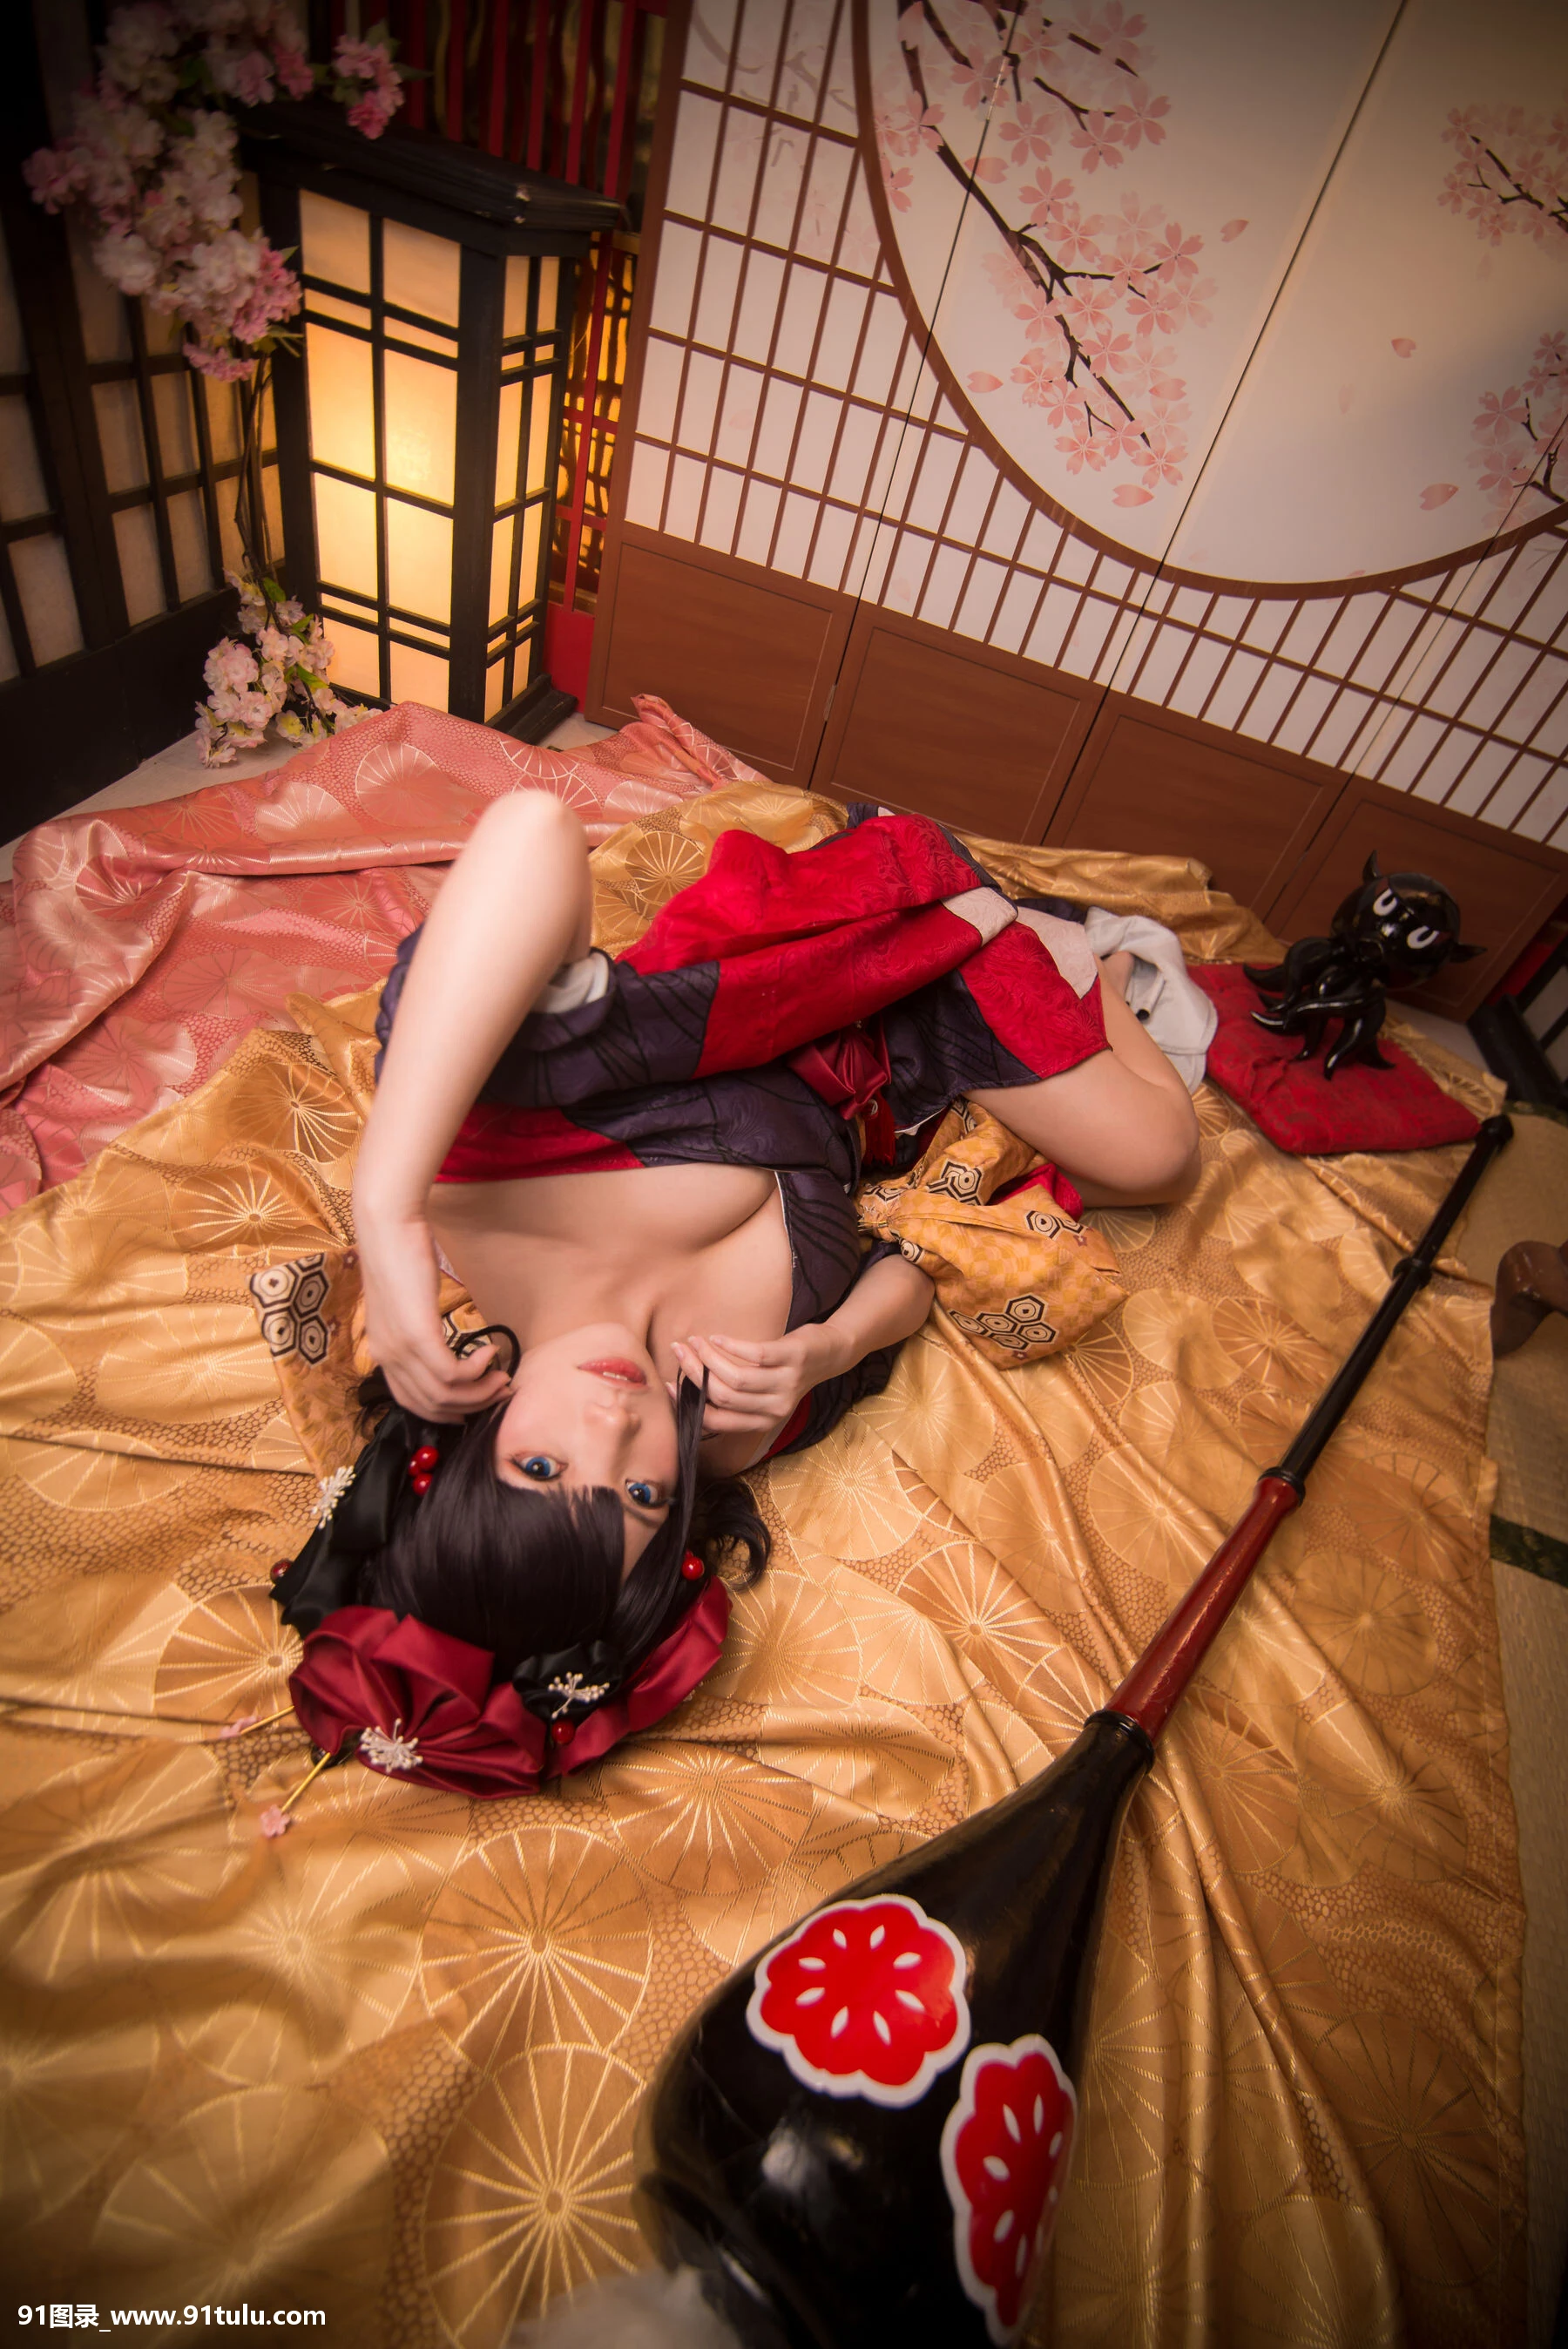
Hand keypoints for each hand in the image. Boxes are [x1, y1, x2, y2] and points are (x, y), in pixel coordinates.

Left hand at [355, 1210, 511, 1422]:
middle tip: (500, 1390)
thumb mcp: (405, 1303)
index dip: (449, 1409)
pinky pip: (451, 1373)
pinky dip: (477, 1370)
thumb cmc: (400, 1257)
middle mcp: (387, 1357)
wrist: (388, 1227)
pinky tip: (489, 1351)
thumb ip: (417, 1329)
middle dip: (472, 1405)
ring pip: (444, 1395)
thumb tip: (443, 1344)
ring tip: (501, 1374)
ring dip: (480, 1391)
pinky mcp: (418, 1336)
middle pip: (432, 1406)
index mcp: (383, 1352)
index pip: (413, 1403)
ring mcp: (401, 1349)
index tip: (478, 1397)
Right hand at [671, 1327, 844, 1441]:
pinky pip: (755, 1355)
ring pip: (736, 1378)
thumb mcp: (764, 1393)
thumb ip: (736, 1396)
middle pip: (723, 1396)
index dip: (689, 1403)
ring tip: (696, 1341)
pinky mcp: (793, 1358)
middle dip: (695, 1373)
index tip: (670, 1384)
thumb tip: (691, 1385)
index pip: (717, 1420)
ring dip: (709, 1357)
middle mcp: (776, 1408)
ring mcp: (786, 1384)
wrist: (831, 1354)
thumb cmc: (788, 1373)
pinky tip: (717, 1338)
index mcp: (763, 1421)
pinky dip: (731, 1345)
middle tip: (680, 1351)